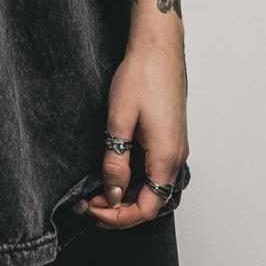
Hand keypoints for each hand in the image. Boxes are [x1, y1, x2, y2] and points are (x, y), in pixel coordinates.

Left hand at [82, 38, 188, 229]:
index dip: (118, 217)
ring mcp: (176, 147)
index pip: (146, 208)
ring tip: (97, 189)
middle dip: (119, 209)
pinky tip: (115, 171)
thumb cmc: (141, 76)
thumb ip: (116, 161)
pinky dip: (135, 179)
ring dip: (127, 194)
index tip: (92, 209)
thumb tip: (113, 194)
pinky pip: (155, 170)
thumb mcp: (120, 120)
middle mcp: (177, 157)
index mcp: (166, 157)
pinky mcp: (171, 138)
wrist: (159, 48)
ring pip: (153, 187)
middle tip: (88, 202)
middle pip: (151, 201)